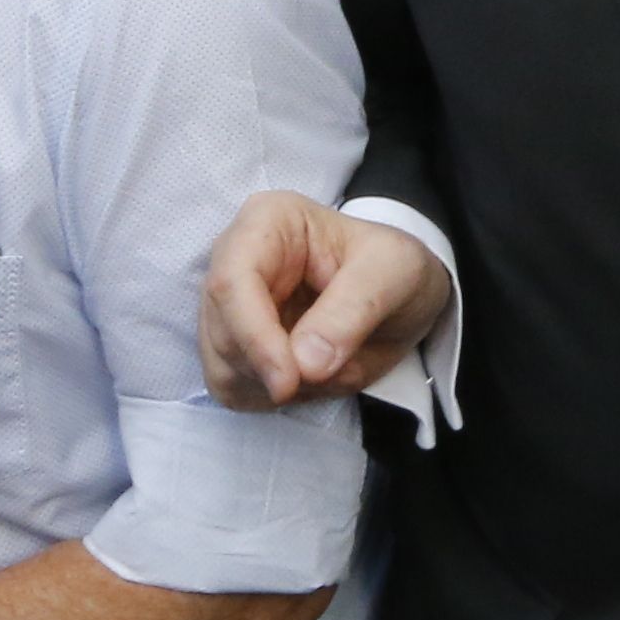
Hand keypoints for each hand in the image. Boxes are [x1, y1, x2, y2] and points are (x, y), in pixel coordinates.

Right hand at [200, 193, 451, 408]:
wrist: (397, 291)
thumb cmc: (393, 267)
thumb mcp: (395, 272)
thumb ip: (354, 310)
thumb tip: (305, 365)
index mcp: (268, 222)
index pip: (232, 282)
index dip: (253, 337)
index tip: (289, 381)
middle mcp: (234, 259)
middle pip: (222, 331)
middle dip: (274, 369)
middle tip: (332, 375)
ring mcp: (229, 305)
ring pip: (223, 367)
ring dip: (280, 387)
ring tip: (333, 367)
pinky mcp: (232, 345)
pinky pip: (234, 388)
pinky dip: (273, 397)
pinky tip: (312, 378)